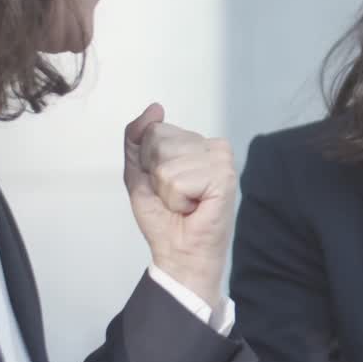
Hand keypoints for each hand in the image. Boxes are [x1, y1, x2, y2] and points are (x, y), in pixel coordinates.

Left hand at [123, 103, 235, 307]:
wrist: (179, 254)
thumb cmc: (164, 219)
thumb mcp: (139, 173)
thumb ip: (137, 138)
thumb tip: (155, 108)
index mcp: (195, 142)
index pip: (155, 130)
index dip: (148, 161)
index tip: (163, 184)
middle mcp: (213, 147)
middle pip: (160, 142)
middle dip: (156, 175)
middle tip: (174, 196)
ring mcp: (222, 161)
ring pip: (168, 162)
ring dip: (167, 191)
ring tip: (184, 204)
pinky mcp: (225, 178)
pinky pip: (179, 180)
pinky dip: (177, 200)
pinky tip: (194, 207)